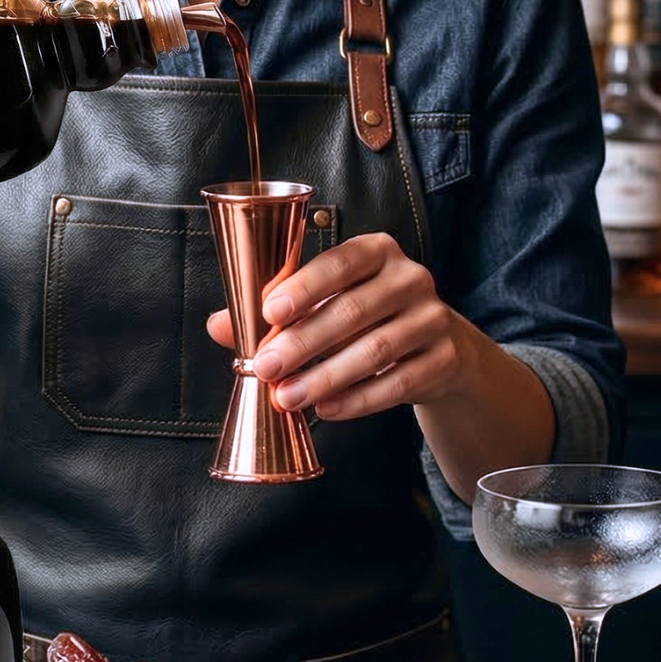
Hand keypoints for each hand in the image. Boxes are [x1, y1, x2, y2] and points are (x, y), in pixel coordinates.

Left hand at [206, 231, 462, 421]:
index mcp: (377, 251)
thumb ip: (275, 312)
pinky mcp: (444, 359)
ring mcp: (433, 318)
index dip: (305, 285)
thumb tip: (216, 325)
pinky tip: (327, 410)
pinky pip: (398, 382)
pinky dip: (359, 400)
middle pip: (353, 310)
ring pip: (375, 350)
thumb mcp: (326, 304)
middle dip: (304, 341)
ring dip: (325, 376)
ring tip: (287, 396)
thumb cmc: (366, 317)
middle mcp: (410, 278)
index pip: (340, 261)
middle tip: (267, 367)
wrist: (438, 347)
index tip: (269, 312)